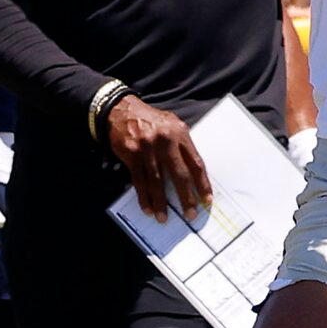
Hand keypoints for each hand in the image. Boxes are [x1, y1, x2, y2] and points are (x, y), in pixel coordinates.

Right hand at [106, 96, 208, 220]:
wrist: (120, 110)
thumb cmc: (150, 120)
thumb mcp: (172, 125)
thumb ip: (183, 145)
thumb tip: (194, 171)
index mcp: (180, 134)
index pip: (196, 163)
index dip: (202, 184)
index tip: (207, 200)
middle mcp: (165, 141)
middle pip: (180, 175)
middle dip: (186, 197)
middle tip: (190, 214)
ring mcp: (147, 148)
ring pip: (157, 181)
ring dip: (161, 202)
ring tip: (164, 217)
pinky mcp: (131, 154)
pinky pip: (139, 181)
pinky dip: (144, 197)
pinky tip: (147, 208)